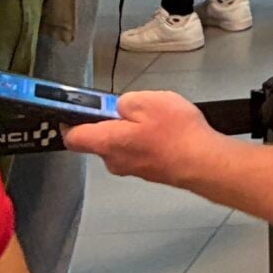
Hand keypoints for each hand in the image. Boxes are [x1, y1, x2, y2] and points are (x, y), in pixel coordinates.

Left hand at [61, 90, 231, 186]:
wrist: (203, 163)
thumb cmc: (174, 132)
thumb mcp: (148, 101)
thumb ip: (124, 101)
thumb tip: (117, 107)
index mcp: (106, 142)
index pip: (72, 137)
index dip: (69, 121)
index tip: (76, 108)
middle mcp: (113, 160)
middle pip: (99, 138)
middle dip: (112, 121)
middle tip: (137, 106)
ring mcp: (131, 169)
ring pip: (121, 144)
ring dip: (132, 130)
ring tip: (159, 118)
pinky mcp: (148, 171)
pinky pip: (138, 150)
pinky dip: (146, 140)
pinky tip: (167, 131)